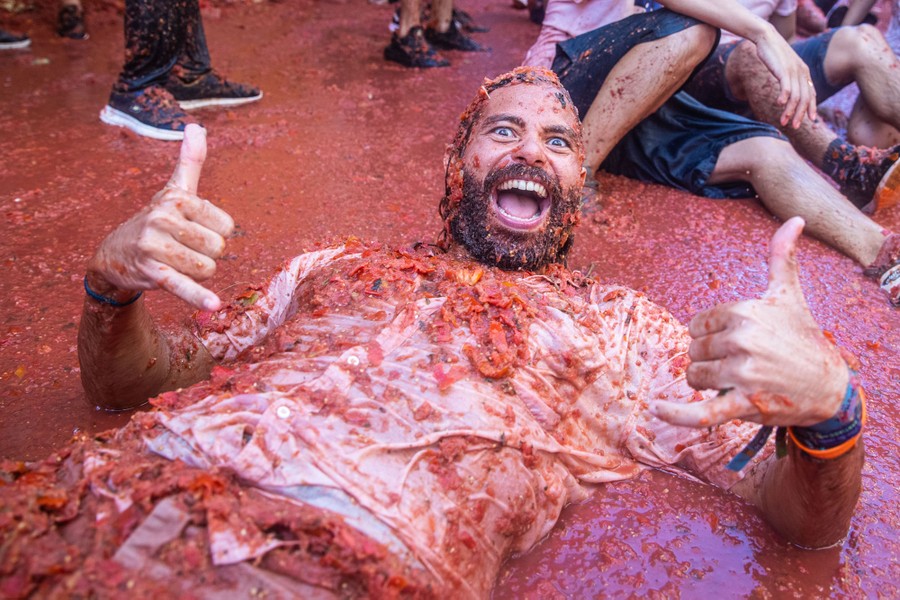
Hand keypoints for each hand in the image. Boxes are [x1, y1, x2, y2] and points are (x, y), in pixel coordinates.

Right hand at [86, 124, 234, 310]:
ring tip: (177, 265)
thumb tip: (197, 126)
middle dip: (207, 255)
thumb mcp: (172, 190)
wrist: (115, 254)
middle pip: (218, 248)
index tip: (194, 231)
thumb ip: (190, 162)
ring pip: (207, 268)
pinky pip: (183, 286)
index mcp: (177, 199)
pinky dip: (198, 298)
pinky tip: (213, 306)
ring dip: (199, 274)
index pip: (226, 225)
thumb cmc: (155, 220)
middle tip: (183, 250)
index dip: (215, 234)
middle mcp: (164, 218)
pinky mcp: (152, 274)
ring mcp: (156, 247)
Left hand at [650, 217, 847, 427]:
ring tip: (738, 381)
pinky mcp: (744, 404)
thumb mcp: (789, 295)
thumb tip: (794, 219)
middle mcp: (742, 340)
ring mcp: (743, 374)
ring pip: (694, 377)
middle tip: (741, 363)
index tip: (735, 341)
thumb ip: (782, 257)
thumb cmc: (803, 337)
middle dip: (709, 359)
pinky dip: (677, 415)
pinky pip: (701, 413)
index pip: (696, 326)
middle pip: (692, 351)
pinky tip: (656, 410)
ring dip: (707, 383)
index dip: (709, 336)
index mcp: (744, 312)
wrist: (829, 387)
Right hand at [753, 27, 816, 128]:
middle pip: (804, 98)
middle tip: (794, 127)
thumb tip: (789, 90)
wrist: (767, 38)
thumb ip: (790, 78)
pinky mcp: (783, 70)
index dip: (812, 107)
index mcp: (804, 73)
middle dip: (800, 114)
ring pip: (795, 96)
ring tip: (783, 122)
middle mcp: (801, 73)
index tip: (811, 120)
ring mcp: (793, 71)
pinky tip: (778, 105)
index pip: (811, 93)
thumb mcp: (786, 66)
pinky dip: (784, 98)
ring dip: (789, 111)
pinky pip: (786, 87)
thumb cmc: (774, 53)